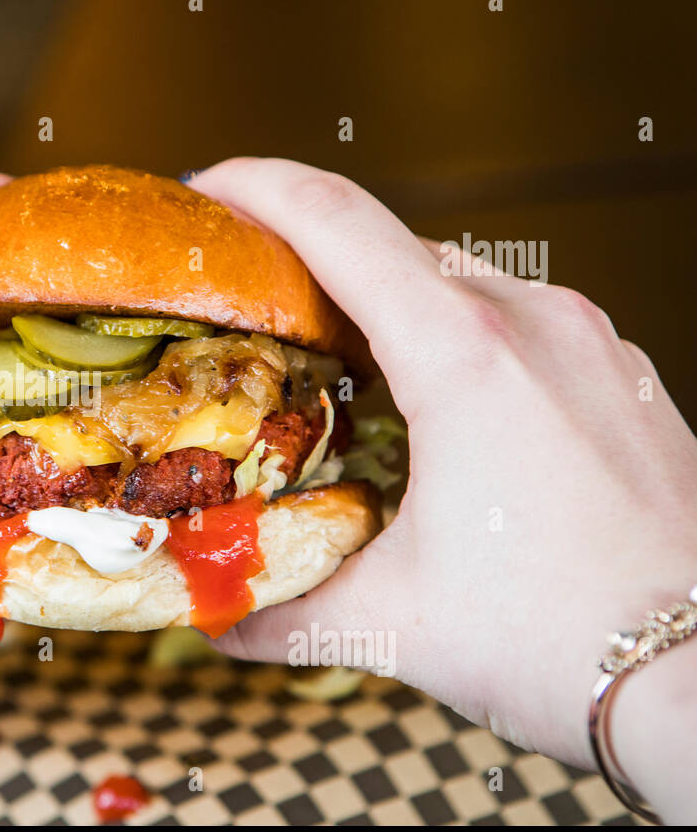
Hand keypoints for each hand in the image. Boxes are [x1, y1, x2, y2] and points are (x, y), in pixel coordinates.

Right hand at [190, 158, 696, 817]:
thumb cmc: (564, 641)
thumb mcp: (396, 624)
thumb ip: (284, 613)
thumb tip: (217, 620)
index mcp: (467, 358)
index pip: (339, 223)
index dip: (260, 189)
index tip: (209, 189)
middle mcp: (537, 325)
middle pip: (394, 246)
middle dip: (311, 257)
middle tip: (251, 297)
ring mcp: (592, 344)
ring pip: (460, 282)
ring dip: (387, 301)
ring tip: (337, 355)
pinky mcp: (622, 375)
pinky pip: (521, 320)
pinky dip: (458, 335)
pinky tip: (438, 400)